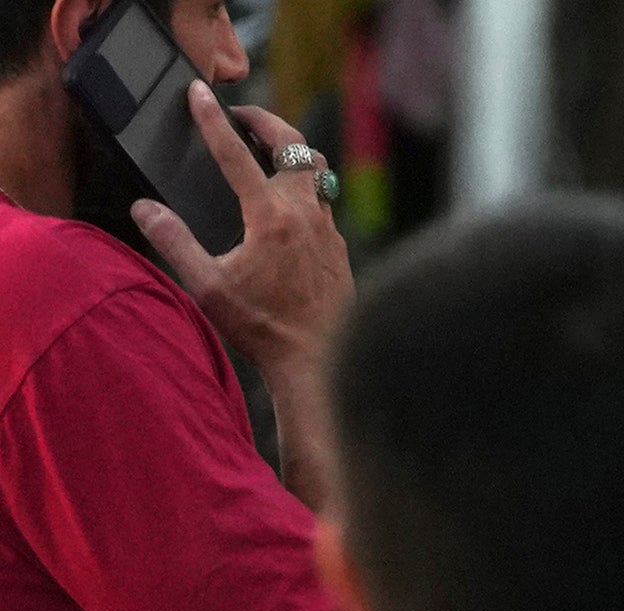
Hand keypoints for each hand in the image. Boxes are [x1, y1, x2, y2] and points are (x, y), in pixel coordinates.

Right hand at [133, 94, 351, 395]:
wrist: (322, 364)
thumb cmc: (265, 330)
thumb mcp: (207, 286)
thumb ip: (173, 241)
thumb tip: (145, 208)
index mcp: (271, 218)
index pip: (235, 153)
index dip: (213, 119)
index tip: (200, 93)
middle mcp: (306, 216)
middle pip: (295, 146)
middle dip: (267, 122)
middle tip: (243, 116)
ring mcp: (328, 231)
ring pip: (317, 173)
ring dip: (292, 154)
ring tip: (267, 152)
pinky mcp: (340, 249)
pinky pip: (325, 205)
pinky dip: (304, 190)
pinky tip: (287, 205)